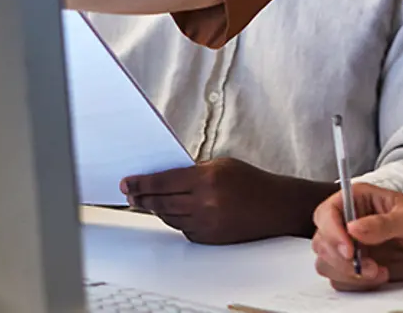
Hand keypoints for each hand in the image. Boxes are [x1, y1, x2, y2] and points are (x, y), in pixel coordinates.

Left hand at [122, 158, 333, 244]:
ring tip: (147, 201)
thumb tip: (165, 175)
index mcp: (206, 179)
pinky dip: (175, 219)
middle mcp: (204, 203)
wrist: (275, 207)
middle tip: (131, 193)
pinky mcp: (209, 238)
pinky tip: (172, 211)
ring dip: (155, 208)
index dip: (141, 182)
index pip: (163, 182)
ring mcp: (206, 223)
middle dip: (142, 197)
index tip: (127, 182)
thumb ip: (193, 170)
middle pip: (160, 202)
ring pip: (168, 217)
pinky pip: (182, 229)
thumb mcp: (222, 165)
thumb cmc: (251, 181)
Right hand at [311, 184, 402, 289]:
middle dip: (341, 259)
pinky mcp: (359, 266)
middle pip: (322, 242)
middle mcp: (350, 222)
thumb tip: (354, 229)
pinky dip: (357, 283)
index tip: (348, 249)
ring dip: (348, 273)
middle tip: (367, 265)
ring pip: (328, 264)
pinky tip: (381, 275)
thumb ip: (383, 224)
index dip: (331, 232)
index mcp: (358, 200)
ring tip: (377, 271)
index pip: (327, 213)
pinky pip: (342, 280)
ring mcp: (354, 246)